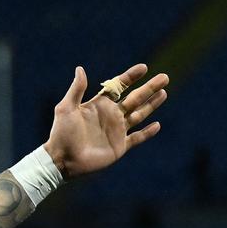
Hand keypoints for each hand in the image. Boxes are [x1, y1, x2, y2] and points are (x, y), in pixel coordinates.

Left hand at [42, 64, 168, 178]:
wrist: (63, 160)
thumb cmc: (61, 133)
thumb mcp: (66, 108)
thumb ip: (76, 90)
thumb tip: (80, 68)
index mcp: (100, 104)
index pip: (119, 86)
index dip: (131, 77)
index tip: (144, 68)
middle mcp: (112, 115)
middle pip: (135, 98)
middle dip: (150, 88)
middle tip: (164, 77)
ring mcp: (117, 131)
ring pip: (140, 114)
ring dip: (152, 104)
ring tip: (164, 93)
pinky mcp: (120, 146)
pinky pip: (137, 138)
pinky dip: (147, 132)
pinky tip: (157, 125)